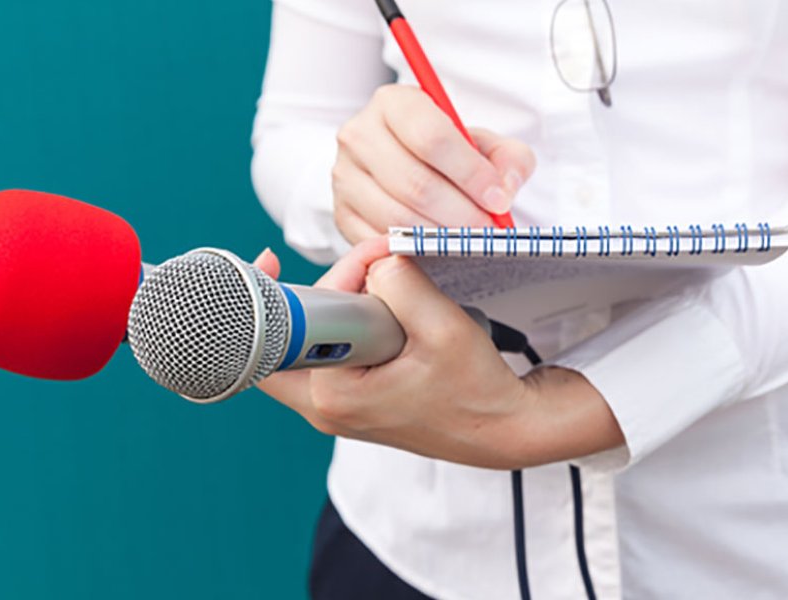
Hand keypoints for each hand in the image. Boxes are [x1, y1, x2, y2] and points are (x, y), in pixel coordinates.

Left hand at [251, 242, 623, 469]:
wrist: (503, 428)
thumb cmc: (477, 389)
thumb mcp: (443, 327)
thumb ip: (400, 283)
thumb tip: (372, 261)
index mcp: (334, 395)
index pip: (290, 326)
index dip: (313, 283)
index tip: (317, 261)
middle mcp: (324, 408)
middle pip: (284, 337)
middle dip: (318, 293)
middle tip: (362, 270)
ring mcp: (335, 408)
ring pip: (306, 344)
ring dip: (337, 308)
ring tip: (381, 290)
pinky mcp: (351, 402)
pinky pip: (329, 355)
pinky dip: (348, 326)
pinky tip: (379, 308)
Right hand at [331, 84, 536, 244]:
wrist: (406, 166)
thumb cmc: (447, 154)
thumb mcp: (484, 144)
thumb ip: (508, 159)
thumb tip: (504, 188)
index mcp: (394, 103)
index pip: (431, 137)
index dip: (470, 173)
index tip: (498, 199)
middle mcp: (359, 135)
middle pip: (414, 183)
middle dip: (460, 213)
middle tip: (487, 230)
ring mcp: (344, 176)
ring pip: (396, 216)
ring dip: (439, 236)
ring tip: (467, 241)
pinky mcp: (341, 213)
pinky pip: (378, 241)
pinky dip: (412, 251)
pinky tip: (437, 250)